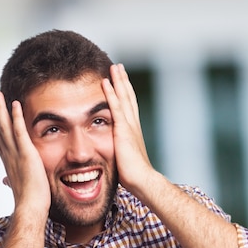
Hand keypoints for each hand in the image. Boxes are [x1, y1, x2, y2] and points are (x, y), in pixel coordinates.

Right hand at [0, 89, 50, 214]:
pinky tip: (14, 104)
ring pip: (4, 126)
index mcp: (7, 161)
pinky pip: (19, 132)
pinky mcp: (26, 154)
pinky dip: (16, 117)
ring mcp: (15, 154)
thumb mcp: (19, 186)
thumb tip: (5, 181)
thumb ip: (12, 179)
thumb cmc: (28, 200)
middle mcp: (8, 155)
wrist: (30, 208)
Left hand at [102, 64, 155, 194]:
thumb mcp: (123, 158)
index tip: (120, 81)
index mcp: (133, 130)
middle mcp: (133, 124)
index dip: (125, 93)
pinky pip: (115, 107)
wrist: (142, 180)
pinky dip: (110, 93)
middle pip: (128, 97)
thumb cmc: (133, 175)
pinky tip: (105, 82)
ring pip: (123, 97)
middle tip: (119, 67)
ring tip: (114, 67)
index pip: (128, 107)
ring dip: (118, 81)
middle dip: (123, 81)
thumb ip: (118, 151)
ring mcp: (129, 126)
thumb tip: (110, 154)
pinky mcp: (123, 130)